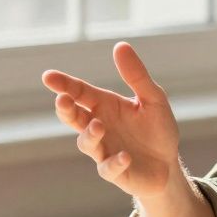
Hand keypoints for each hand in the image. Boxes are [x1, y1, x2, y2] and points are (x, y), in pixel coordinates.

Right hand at [42, 42, 179, 198]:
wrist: (168, 164)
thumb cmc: (157, 129)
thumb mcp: (153, 98)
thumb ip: (137, 75)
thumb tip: (120, 45)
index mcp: (105, 106)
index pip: (80, 92)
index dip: (64, 84)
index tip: (48, 77)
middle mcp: (100, 127)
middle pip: (74, 117)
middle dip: (66, 110)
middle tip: (63, 100)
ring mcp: (105, 150)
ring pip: (86, 143)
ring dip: (89, 135)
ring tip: (98, 125)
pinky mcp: (116, 172)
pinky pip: (108, 168)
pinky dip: (114, 162)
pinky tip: (125, 156)